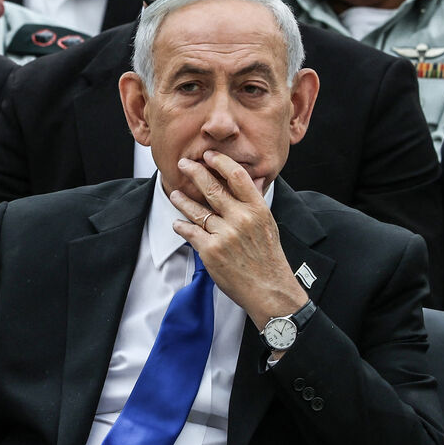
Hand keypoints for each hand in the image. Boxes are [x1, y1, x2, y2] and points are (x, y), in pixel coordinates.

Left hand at [169, 151, 307, 327]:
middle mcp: (241, 219)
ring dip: (182, 200)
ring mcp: (225, 234)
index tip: (208, 155)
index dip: (220, 162)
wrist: (269, 289)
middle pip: (212, 188)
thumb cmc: (268, 258)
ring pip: (196, 210)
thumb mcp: (268, 225)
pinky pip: (190, 232)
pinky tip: (177, 223)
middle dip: (194, 172)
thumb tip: (248, 181)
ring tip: (174, 194)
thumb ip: (254, 204)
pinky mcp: (211, 250)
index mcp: (258, 209)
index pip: (237, 176)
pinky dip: (181, 226)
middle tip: (183, 164)